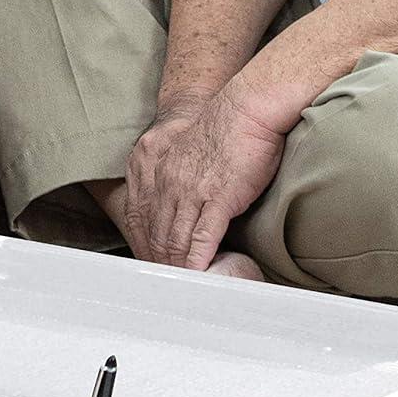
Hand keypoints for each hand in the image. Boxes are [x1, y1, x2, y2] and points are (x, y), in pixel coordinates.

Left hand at [123, 86, 285, 269]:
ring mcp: (193, 191)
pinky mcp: (219, 198)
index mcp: (164, 172)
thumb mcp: (195, 152)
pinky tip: (198, 275)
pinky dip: (198, 260)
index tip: (154, 264)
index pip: (147, 217)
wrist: (250, 108)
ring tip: (180, 287)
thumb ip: (186, 176)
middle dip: (158, 262)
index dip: (149, 245)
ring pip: (175, 239)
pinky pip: (202, 238)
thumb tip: (193, 200)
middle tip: (164, 285)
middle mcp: (171, 183)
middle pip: (157, 233)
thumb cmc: (231, 129)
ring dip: (176, 266)